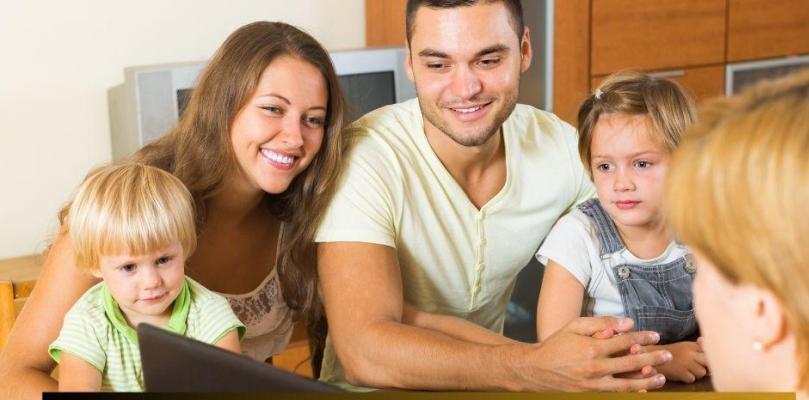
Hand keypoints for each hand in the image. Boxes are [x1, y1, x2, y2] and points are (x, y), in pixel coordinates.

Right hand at [523, 317, 670, 390]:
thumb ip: (602, 323)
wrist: (537, 369)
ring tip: (661, 377)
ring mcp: (594, 384)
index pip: (625, 342)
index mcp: (593, 348)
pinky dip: (632, 392)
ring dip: (647, 380)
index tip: (655, 336)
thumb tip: (627, 323)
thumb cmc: (557, 344)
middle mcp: (596, 368)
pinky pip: (616, 394)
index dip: (642, 338)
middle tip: (667, 355)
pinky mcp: (591, 393)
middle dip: (652, 358)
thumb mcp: (575, 326)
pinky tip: (643, 389)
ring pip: (628, 385)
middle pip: (632, 363)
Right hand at [648, 341, 707, 382]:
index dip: (710, 355)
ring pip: (702, 372)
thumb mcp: (684, 346)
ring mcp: (685, 363)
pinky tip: (681, 374)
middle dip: (707, 365)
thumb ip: (698, 347)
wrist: (650, 356)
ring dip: (696, 373)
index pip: (708, 349)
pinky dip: (687, 378)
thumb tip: (706, 344)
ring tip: (688, 370)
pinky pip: (692, 379)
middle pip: (709, 361)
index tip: (704, 358)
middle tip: (700, 366)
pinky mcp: (680, 372)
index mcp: (690, 345)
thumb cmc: (670, 353)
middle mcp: (689, 353)